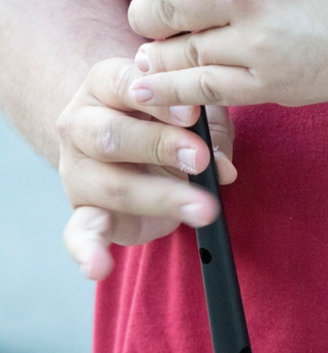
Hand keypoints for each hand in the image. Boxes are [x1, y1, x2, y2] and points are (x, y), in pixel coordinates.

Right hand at [58, 57, 236, 279]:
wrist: (129, 142)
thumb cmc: (167, 118)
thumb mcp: (194, 111)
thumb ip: (209, 130)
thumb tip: (224, 168)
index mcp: (105, 84)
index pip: (124, 84)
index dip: (160, 101)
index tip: (192, 113)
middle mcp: (81, 123)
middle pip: (111, 135)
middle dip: (159, 146)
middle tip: (199, 160)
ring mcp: (78, 169)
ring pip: (109, 184)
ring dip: (159, 197)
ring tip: (201, 209)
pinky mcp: (83, 210)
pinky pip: (78, 232)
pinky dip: (87, 251)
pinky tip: (98, 267)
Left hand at [126, 0, 327, 108]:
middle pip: (157, 12)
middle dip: (148, 18)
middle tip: (155, 22)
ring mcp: (255, 41)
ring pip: (176, 54)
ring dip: (159, 55)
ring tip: (155, 54)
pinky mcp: (269, 82)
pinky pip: (203, 90)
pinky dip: (172, 91)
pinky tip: (150, 91)